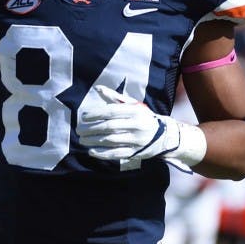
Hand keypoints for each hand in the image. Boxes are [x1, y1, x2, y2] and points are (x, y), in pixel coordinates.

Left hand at [76, 85, 204, 170]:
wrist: (165, 135)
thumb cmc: (143, 117)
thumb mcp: (132, 105)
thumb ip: (114, 97)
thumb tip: (97, 89)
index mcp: (135, 111)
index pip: (111, 112)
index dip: (95, 114)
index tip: (83, 117)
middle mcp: (137, 125)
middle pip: (109, 127)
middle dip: (91, 129)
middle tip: (78, 130)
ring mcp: (136, 140)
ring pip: (111, 141)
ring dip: (93, 141)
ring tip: (82, 140)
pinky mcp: (136, 153)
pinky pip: (116, 154)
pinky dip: (102, 154)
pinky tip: (91, 151)